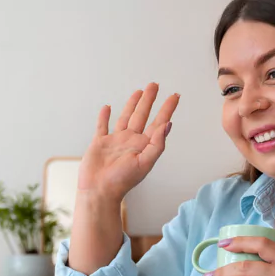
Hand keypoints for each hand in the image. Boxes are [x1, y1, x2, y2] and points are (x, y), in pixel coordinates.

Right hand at [77, 82, 179, 201]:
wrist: (99, 191)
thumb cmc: (122, 181)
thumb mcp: (144, 163)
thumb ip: (157, 144)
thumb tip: (168, 124)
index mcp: (144, 145)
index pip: (159, 123)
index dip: (167, 109)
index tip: (175, 96)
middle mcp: (131, 141)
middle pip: (142, 115)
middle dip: (149, 100)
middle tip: (154, 85)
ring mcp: (115, 141)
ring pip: (125, 117)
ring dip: (132, 105)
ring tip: (138, 92)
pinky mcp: (100, 143)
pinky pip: (102, 126)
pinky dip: (104, 117)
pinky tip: (108, 108)